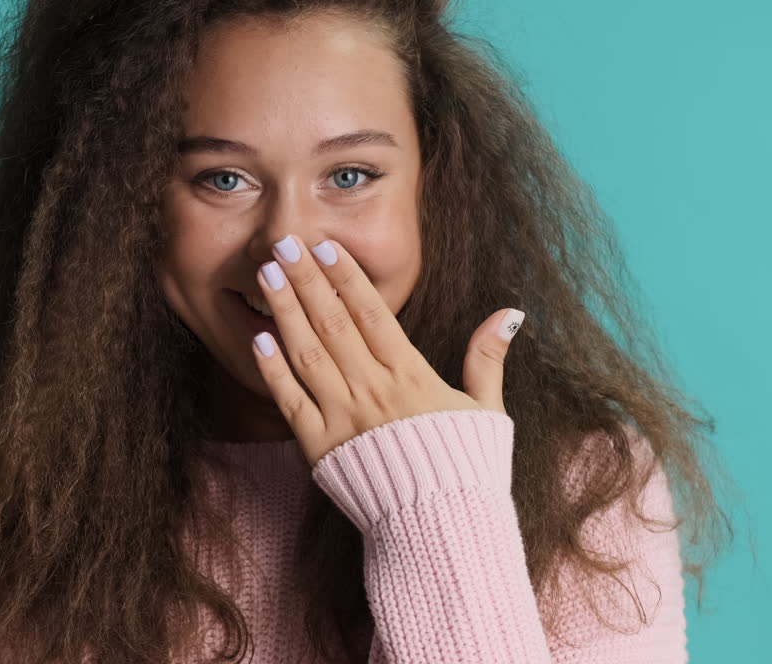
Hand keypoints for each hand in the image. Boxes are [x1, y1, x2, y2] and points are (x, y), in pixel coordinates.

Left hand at [251, 234, 525, 467]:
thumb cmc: (468, 470)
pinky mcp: (319, 448)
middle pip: (333, 323)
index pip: (372, 313)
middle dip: (306, 279)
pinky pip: (291, 401)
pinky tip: (259, 338)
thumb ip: (489, 358)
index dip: (346, 276)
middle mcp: (372, 390)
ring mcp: (343, 418)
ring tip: (266, 274)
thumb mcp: (488, 410)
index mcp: (410, 376)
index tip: (325, 245)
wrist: (441, 529)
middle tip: (284, 242)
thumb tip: (512, 313)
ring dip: (285, 311)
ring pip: (307, 353)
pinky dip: (273, 370)